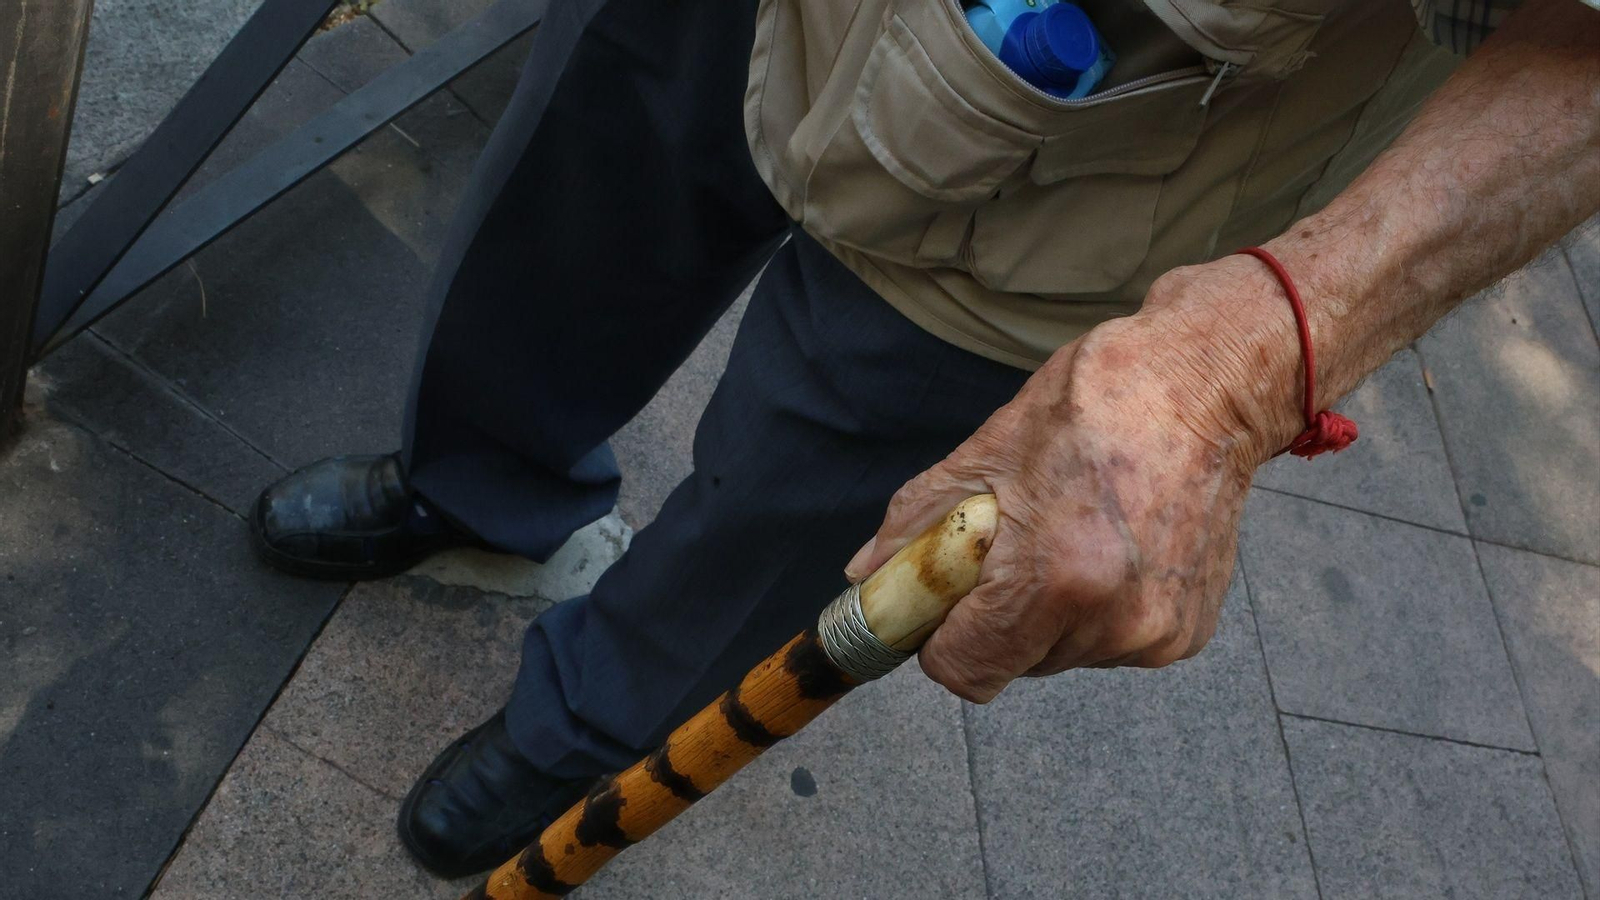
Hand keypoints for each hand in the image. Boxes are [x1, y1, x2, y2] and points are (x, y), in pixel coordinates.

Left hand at [844, 260, 1299, 701]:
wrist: (1203, 386)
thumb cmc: (1093, 404)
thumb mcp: (984, 453)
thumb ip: (917, 526)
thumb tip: (865, 576)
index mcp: (1054, 579)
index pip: (964, 671)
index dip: (940, 637)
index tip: (947, 596)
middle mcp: (1113, 621)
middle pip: (1012, 663)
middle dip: (996, 616)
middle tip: (1018, 543)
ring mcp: (1156, 633)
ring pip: (1059, 656)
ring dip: (1048, 613)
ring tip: (1073, 535)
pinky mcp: (1185, 634)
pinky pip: (1108, 645)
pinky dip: (1097, 611)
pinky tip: (1114, 548)